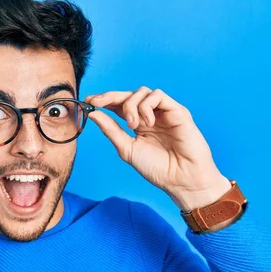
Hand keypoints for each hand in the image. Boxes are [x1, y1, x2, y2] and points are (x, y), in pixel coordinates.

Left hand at [85, 86, 231, 211]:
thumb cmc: (157, 168)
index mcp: (138, 125)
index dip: (104, 101)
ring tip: (132, 125)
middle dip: (110, 96)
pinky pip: (158, 95)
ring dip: (131, 105)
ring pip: (142, 92)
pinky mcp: (177, 110)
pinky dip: (146, 106)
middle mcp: (150, 116)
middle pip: (128, 95)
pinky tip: (147, 123)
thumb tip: (93, 113)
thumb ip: (111, 130)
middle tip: (97, 102)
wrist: (181, 179)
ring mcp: (163, 112)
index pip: (119, 106)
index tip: (89, 101)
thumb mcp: (126, 148)